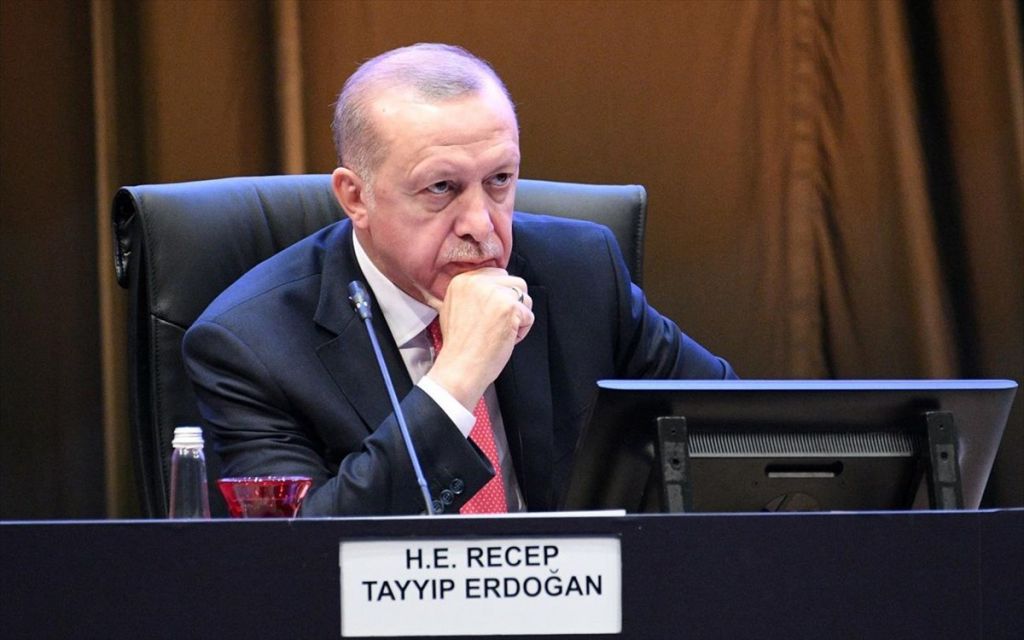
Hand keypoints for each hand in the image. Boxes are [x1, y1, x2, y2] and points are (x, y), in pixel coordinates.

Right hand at [419, 268, 533, 409]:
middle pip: (515, 282)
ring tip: (501, 332)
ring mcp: (495, 293)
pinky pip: (529, 316)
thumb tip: (495, 286)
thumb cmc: (459, 345)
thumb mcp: (453, 307)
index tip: (493, 313)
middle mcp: (478, 282)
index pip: (497, 274)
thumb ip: (472, 292)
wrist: (460, 367)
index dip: (501, 294)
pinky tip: (506, 339)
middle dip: (513, 303)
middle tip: (498, 324)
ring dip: (519, 316)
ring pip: (525, 297)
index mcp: (463, 280)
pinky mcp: (510, 308)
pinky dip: (522, 331)